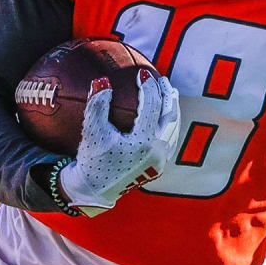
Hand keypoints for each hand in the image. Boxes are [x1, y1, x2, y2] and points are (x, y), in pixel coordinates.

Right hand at [59, 73, 180, 215]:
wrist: (95, 191)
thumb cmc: (91, 160)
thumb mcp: (91, 132)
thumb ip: (97, 105)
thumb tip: (103, 80)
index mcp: (143, 143)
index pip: (151, 107)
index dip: (148, 87)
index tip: (143, 72)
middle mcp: (157, 152)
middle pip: (170, 115)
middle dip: (167, 94)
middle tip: (161, 78)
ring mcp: (161, 160)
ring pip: (174, 128)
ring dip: (172, 108)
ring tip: (168, 92)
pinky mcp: (160, 166)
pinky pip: (171, 139)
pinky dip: (169, 123)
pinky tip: (164, 114)